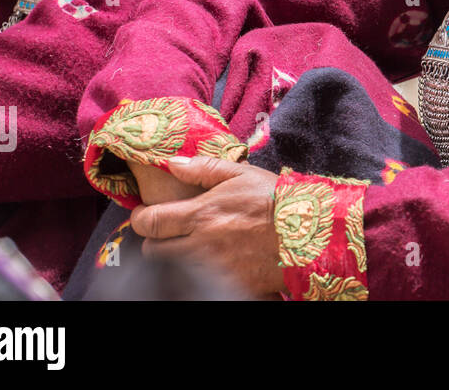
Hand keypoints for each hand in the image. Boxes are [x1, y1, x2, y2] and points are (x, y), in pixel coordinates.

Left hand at [130, 156, 283, 297]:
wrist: (309, 232)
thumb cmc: (275, 200)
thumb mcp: (242, 174)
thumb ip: (203, 168)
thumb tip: (171, 163)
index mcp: (200, 214)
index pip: (148, 223)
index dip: (140, 218)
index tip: (145, 215)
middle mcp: (200, 244)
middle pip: (153, 251)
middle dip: (156, 240)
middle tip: (170, 231)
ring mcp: (212, 269)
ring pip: (171, 269)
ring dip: (175, 257)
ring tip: (190, 246)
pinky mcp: (227, 284)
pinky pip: (197, 281)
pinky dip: (198, 272)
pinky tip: (211, 262)